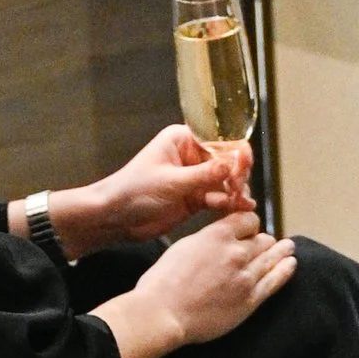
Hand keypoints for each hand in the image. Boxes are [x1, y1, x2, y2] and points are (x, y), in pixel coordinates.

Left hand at [82, 123, 253, 243]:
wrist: (115, 217)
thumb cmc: (134, 190)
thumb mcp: (171, 181)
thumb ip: (204, 175)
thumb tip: (233, 165)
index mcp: (183, 140)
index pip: (219, 139)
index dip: (235, 152)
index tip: (244, 167)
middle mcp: (192, 155)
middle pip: (227, 160)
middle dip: (237, 174)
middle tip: (239, 190)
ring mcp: (195, 178)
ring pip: (226, 181)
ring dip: (236, 191)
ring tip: (243, 203)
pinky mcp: (195, 198)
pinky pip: (218, 197)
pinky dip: (229, 203)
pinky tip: (242, 208)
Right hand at [131, 212, 296, 353]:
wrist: (163, 312)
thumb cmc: (164, 280)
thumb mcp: (185, 245)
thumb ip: (208, 238)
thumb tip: (221, 237)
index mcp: (218, 235)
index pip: (248, 220)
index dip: (249, 224)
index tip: (249, 229)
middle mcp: (236, 252)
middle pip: (262, 239)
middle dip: (264, 240)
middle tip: (269, 242)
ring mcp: (246, 276)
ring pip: (271, 258)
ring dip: (281, 251)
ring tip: (289, 248)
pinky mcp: (250, 299)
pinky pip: (274, 281)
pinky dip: (285, 270)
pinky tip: (291, 264)